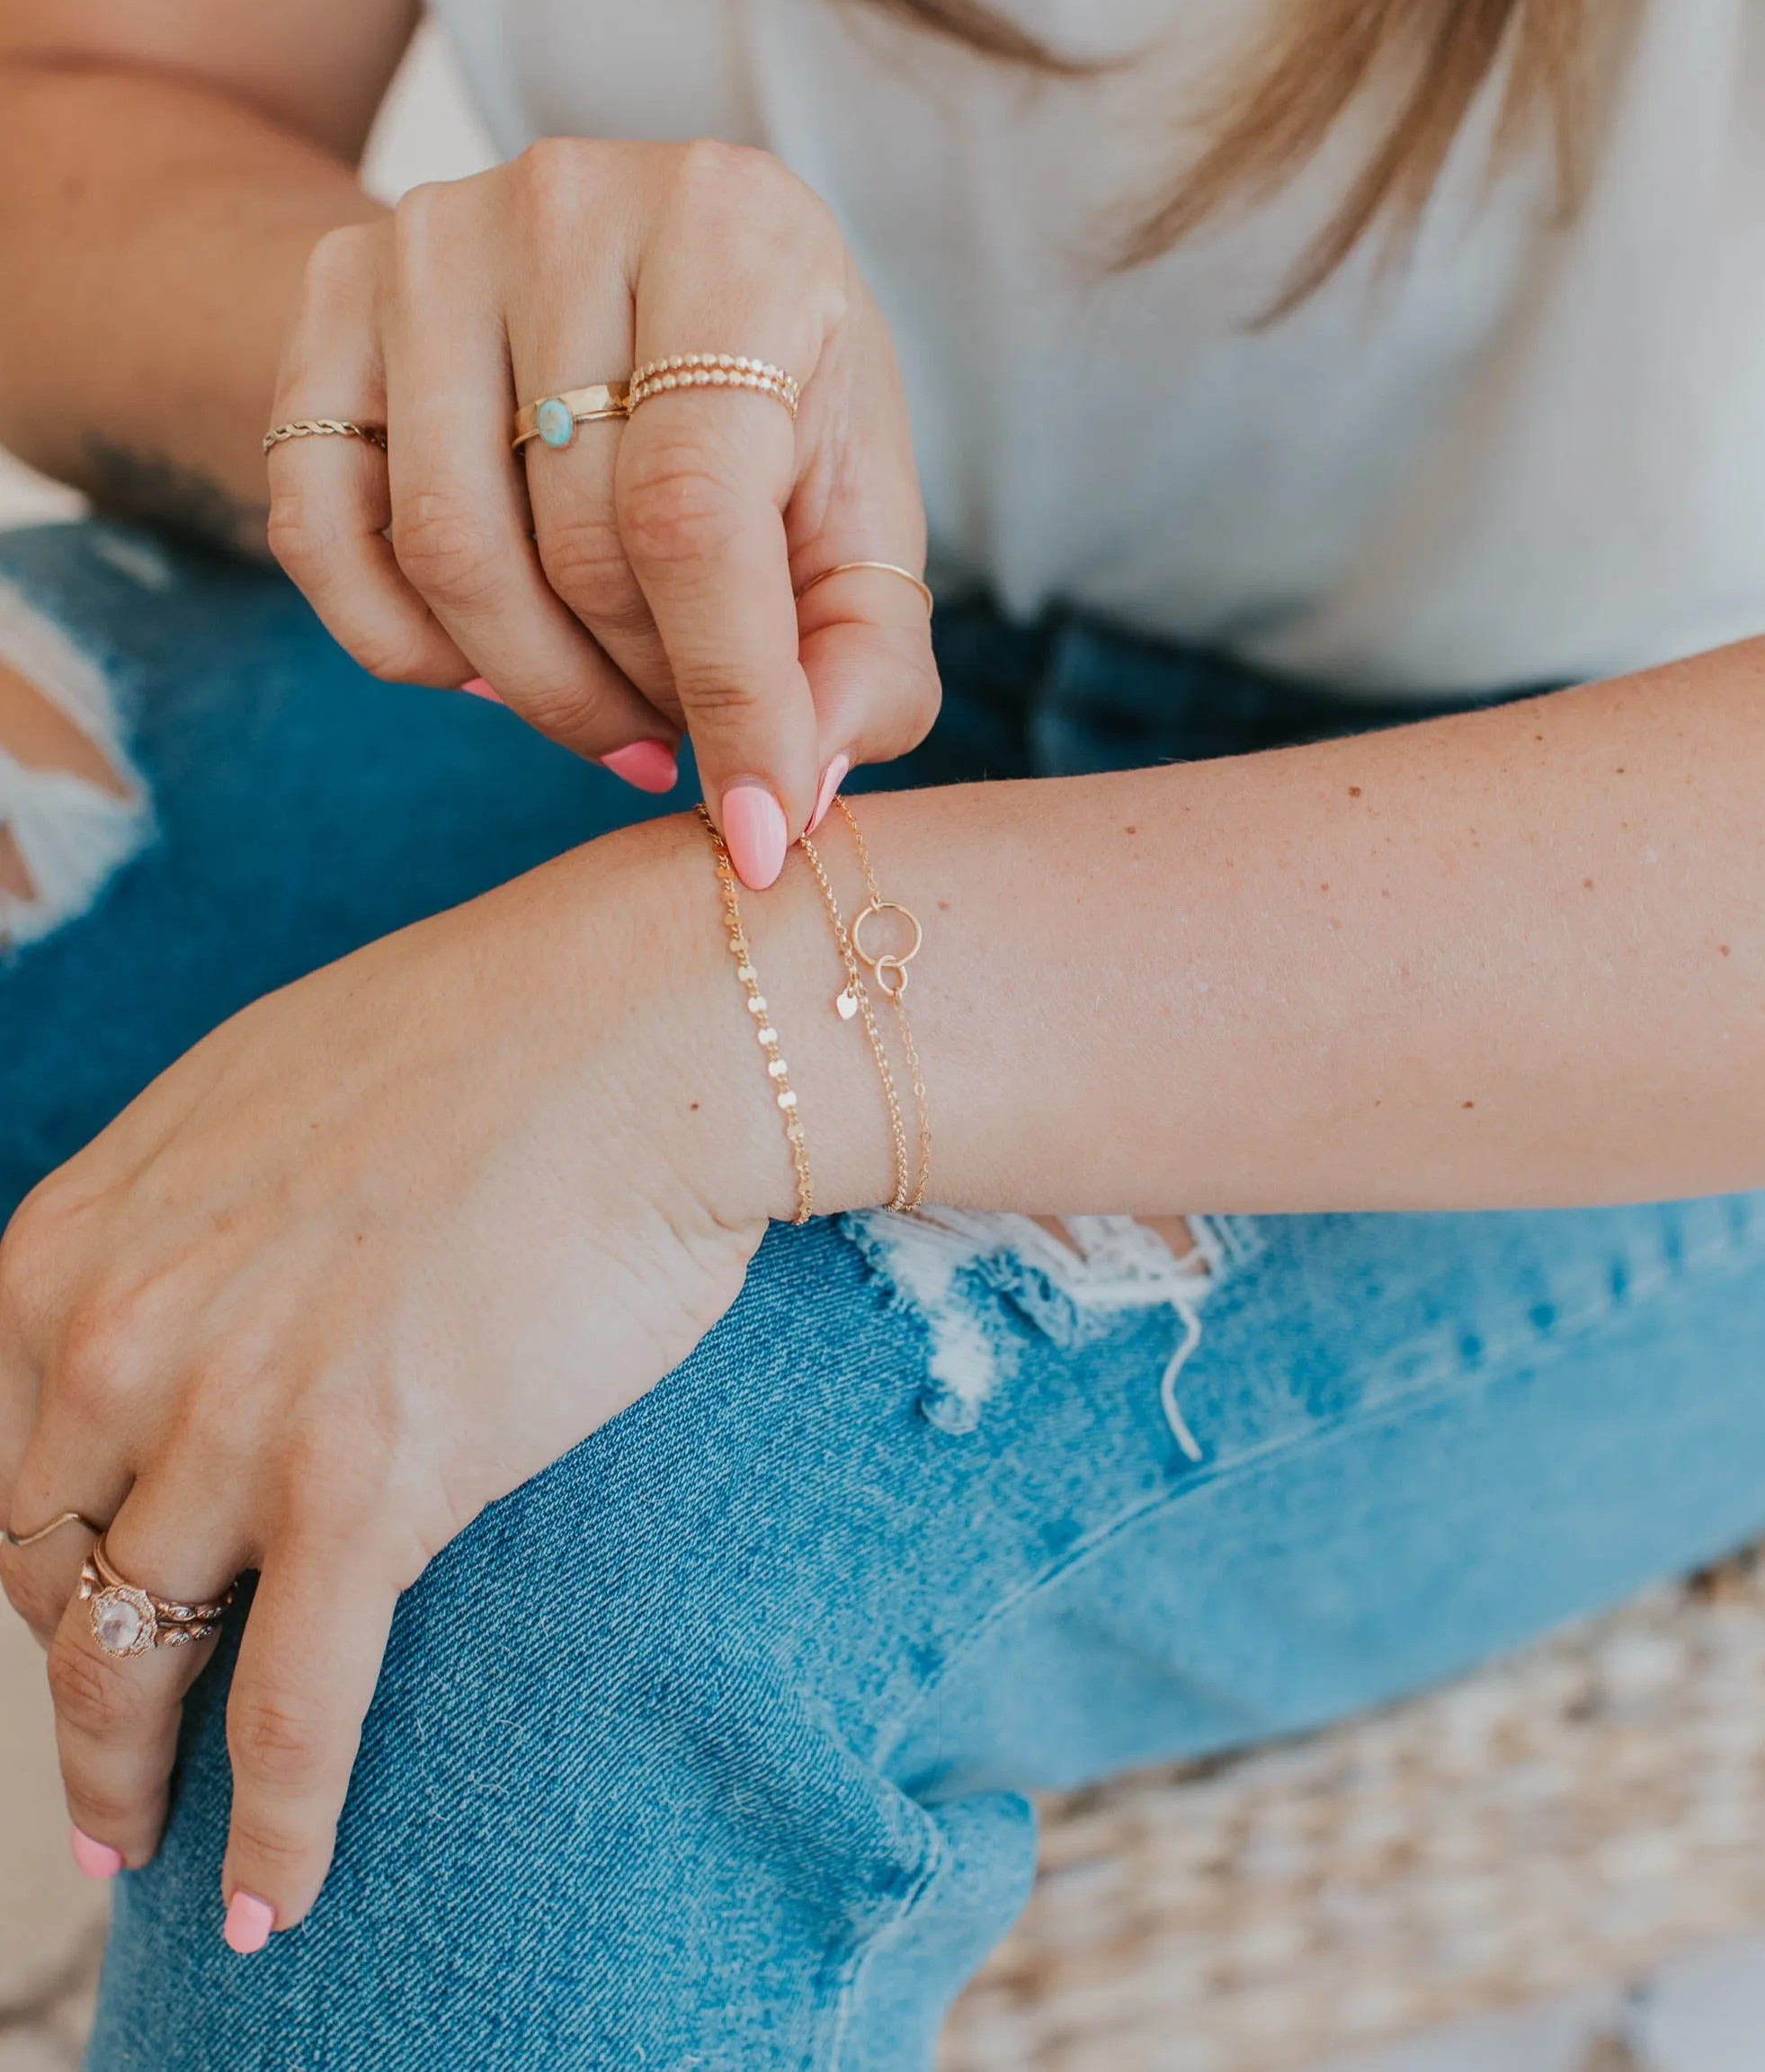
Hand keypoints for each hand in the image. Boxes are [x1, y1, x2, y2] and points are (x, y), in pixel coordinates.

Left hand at [0, 818, 773, 1940]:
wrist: (643, 1028)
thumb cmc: (488, 1041)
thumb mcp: (252, 1100)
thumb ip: (179, 1225)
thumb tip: (177, 1309)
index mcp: (78, 1239)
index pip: (8, 1460)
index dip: (42, 1562)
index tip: (82, 1612)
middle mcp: (121, 1336)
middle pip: (53, 1570)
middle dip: (79, 1673)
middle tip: (113, 1754)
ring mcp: (238, 1419)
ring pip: (138, 1660)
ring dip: (135, 1776)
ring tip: (157, 1847)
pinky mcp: (369, 1488)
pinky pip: (290, 1715)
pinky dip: (274, 1832)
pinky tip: (272, 1905)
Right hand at [264, 139, 939, 884]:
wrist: (635, 268)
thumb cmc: (771, 397)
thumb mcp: (858, 505)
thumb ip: (864, 657)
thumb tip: (792, 792)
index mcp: (733, 229)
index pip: (694, 510)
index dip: (729, 693)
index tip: (757, 819)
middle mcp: (567, 203)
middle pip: (573, 546)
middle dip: (642, 689)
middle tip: (683, 724)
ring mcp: (428, 241)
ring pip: (444, 550)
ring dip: (534, 683)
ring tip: (610, 701)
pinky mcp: (330, 294)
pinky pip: (321, 531)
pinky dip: (403, 647)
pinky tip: (486, 668)